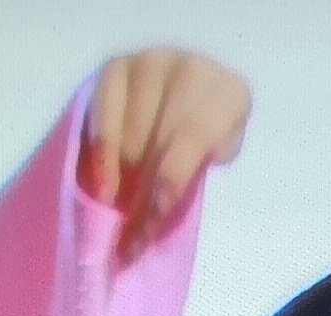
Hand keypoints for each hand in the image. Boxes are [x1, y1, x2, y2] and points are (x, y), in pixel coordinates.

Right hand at [79, 49, 251, 260]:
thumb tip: (156, 208)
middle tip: (130, 238)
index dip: (170, 181)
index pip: (192, 139)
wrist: (197, 93)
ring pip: (130, 131)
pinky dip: (101, 152)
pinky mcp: (118, 68)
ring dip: (122, 178)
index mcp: (229, 92)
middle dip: (142, 194)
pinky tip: (102, 185)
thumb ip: (198, 171)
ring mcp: (150, 63)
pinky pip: (102, 113)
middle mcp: (190, 69)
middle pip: (156, 138)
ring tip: (118, 213)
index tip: (153, 220)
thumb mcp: (220, 155)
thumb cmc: (213, 133)